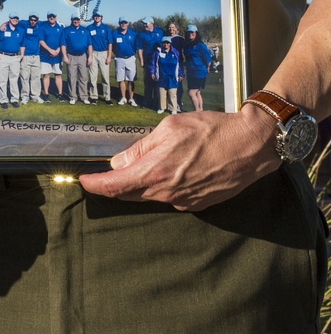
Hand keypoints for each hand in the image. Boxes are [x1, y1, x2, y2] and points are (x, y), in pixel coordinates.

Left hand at [78, 104, 279, 210]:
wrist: (251, 146)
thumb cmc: (212, 130)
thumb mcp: (169, 128)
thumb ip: (141, 148)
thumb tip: (119, 162)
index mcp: (156, 171)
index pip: (115, 186)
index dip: (95, 185)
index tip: (83, 181)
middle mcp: (168, 192)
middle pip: (130, 194)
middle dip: (116, 185)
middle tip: (106, 173)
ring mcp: (184, 201)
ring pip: (150, 196)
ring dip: (141, 185)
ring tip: (145, 166)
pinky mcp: (198, 204)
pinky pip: (171, 198)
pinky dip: (162, 187)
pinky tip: (172, 170)